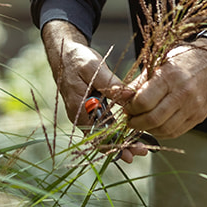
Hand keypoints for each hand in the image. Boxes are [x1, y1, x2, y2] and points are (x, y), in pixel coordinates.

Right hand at [40, 20, 148, 161]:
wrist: (65, 53)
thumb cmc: (76, 59)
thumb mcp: (93, 68)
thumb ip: (110, 82)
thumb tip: (129, 95)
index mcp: (79, 108)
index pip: (98, 134)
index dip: (115, 145)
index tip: (132, 151)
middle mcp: (81, 115)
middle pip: (101, 138)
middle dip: (122, 147)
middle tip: (141, 152)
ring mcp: (86, 113)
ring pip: (104, 133)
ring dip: (121, 140)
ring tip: (140, 148)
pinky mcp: (92, 108)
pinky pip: (104, 124)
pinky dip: (117, 130)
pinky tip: (131, 133)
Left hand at [123, 40, 206, 139]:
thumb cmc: (181, 60)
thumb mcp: (158, 64)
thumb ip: (139, 82)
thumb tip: (120, 97)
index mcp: (170, 77)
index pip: (144, 101)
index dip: (131, 108)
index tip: (127, 108)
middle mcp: (184, 93)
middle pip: (154, 119)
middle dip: (136, 123)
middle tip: (130, 120)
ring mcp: (193, 107)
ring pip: (165, 129)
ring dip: (148, 130)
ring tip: (141, 123)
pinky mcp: (199, 117)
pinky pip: (176, 132)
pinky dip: (162, 132)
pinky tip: (155, 126)